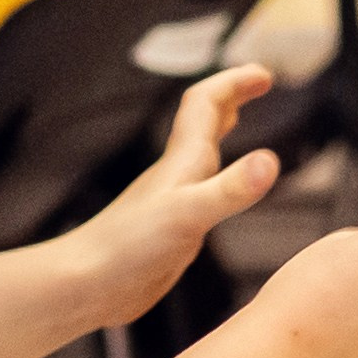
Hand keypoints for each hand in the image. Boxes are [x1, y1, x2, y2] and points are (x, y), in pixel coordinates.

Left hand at [78, 66, 281, 328]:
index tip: (264, 74)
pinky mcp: (172, 229)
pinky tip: (219, 194)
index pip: (207, 103)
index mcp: (183, 161)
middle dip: (231, 95)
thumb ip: (231, 189)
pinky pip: (200, 191)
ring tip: (239, 121)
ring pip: (200, 154)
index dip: (234, 82)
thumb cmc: (128, 247)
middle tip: (259, 82)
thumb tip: (271, 160)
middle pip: (203, 120)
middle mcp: (178, 174)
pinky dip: (216, 178)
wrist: (86, 283)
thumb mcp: (189, 215)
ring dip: (220, 131)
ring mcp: (173, 200)